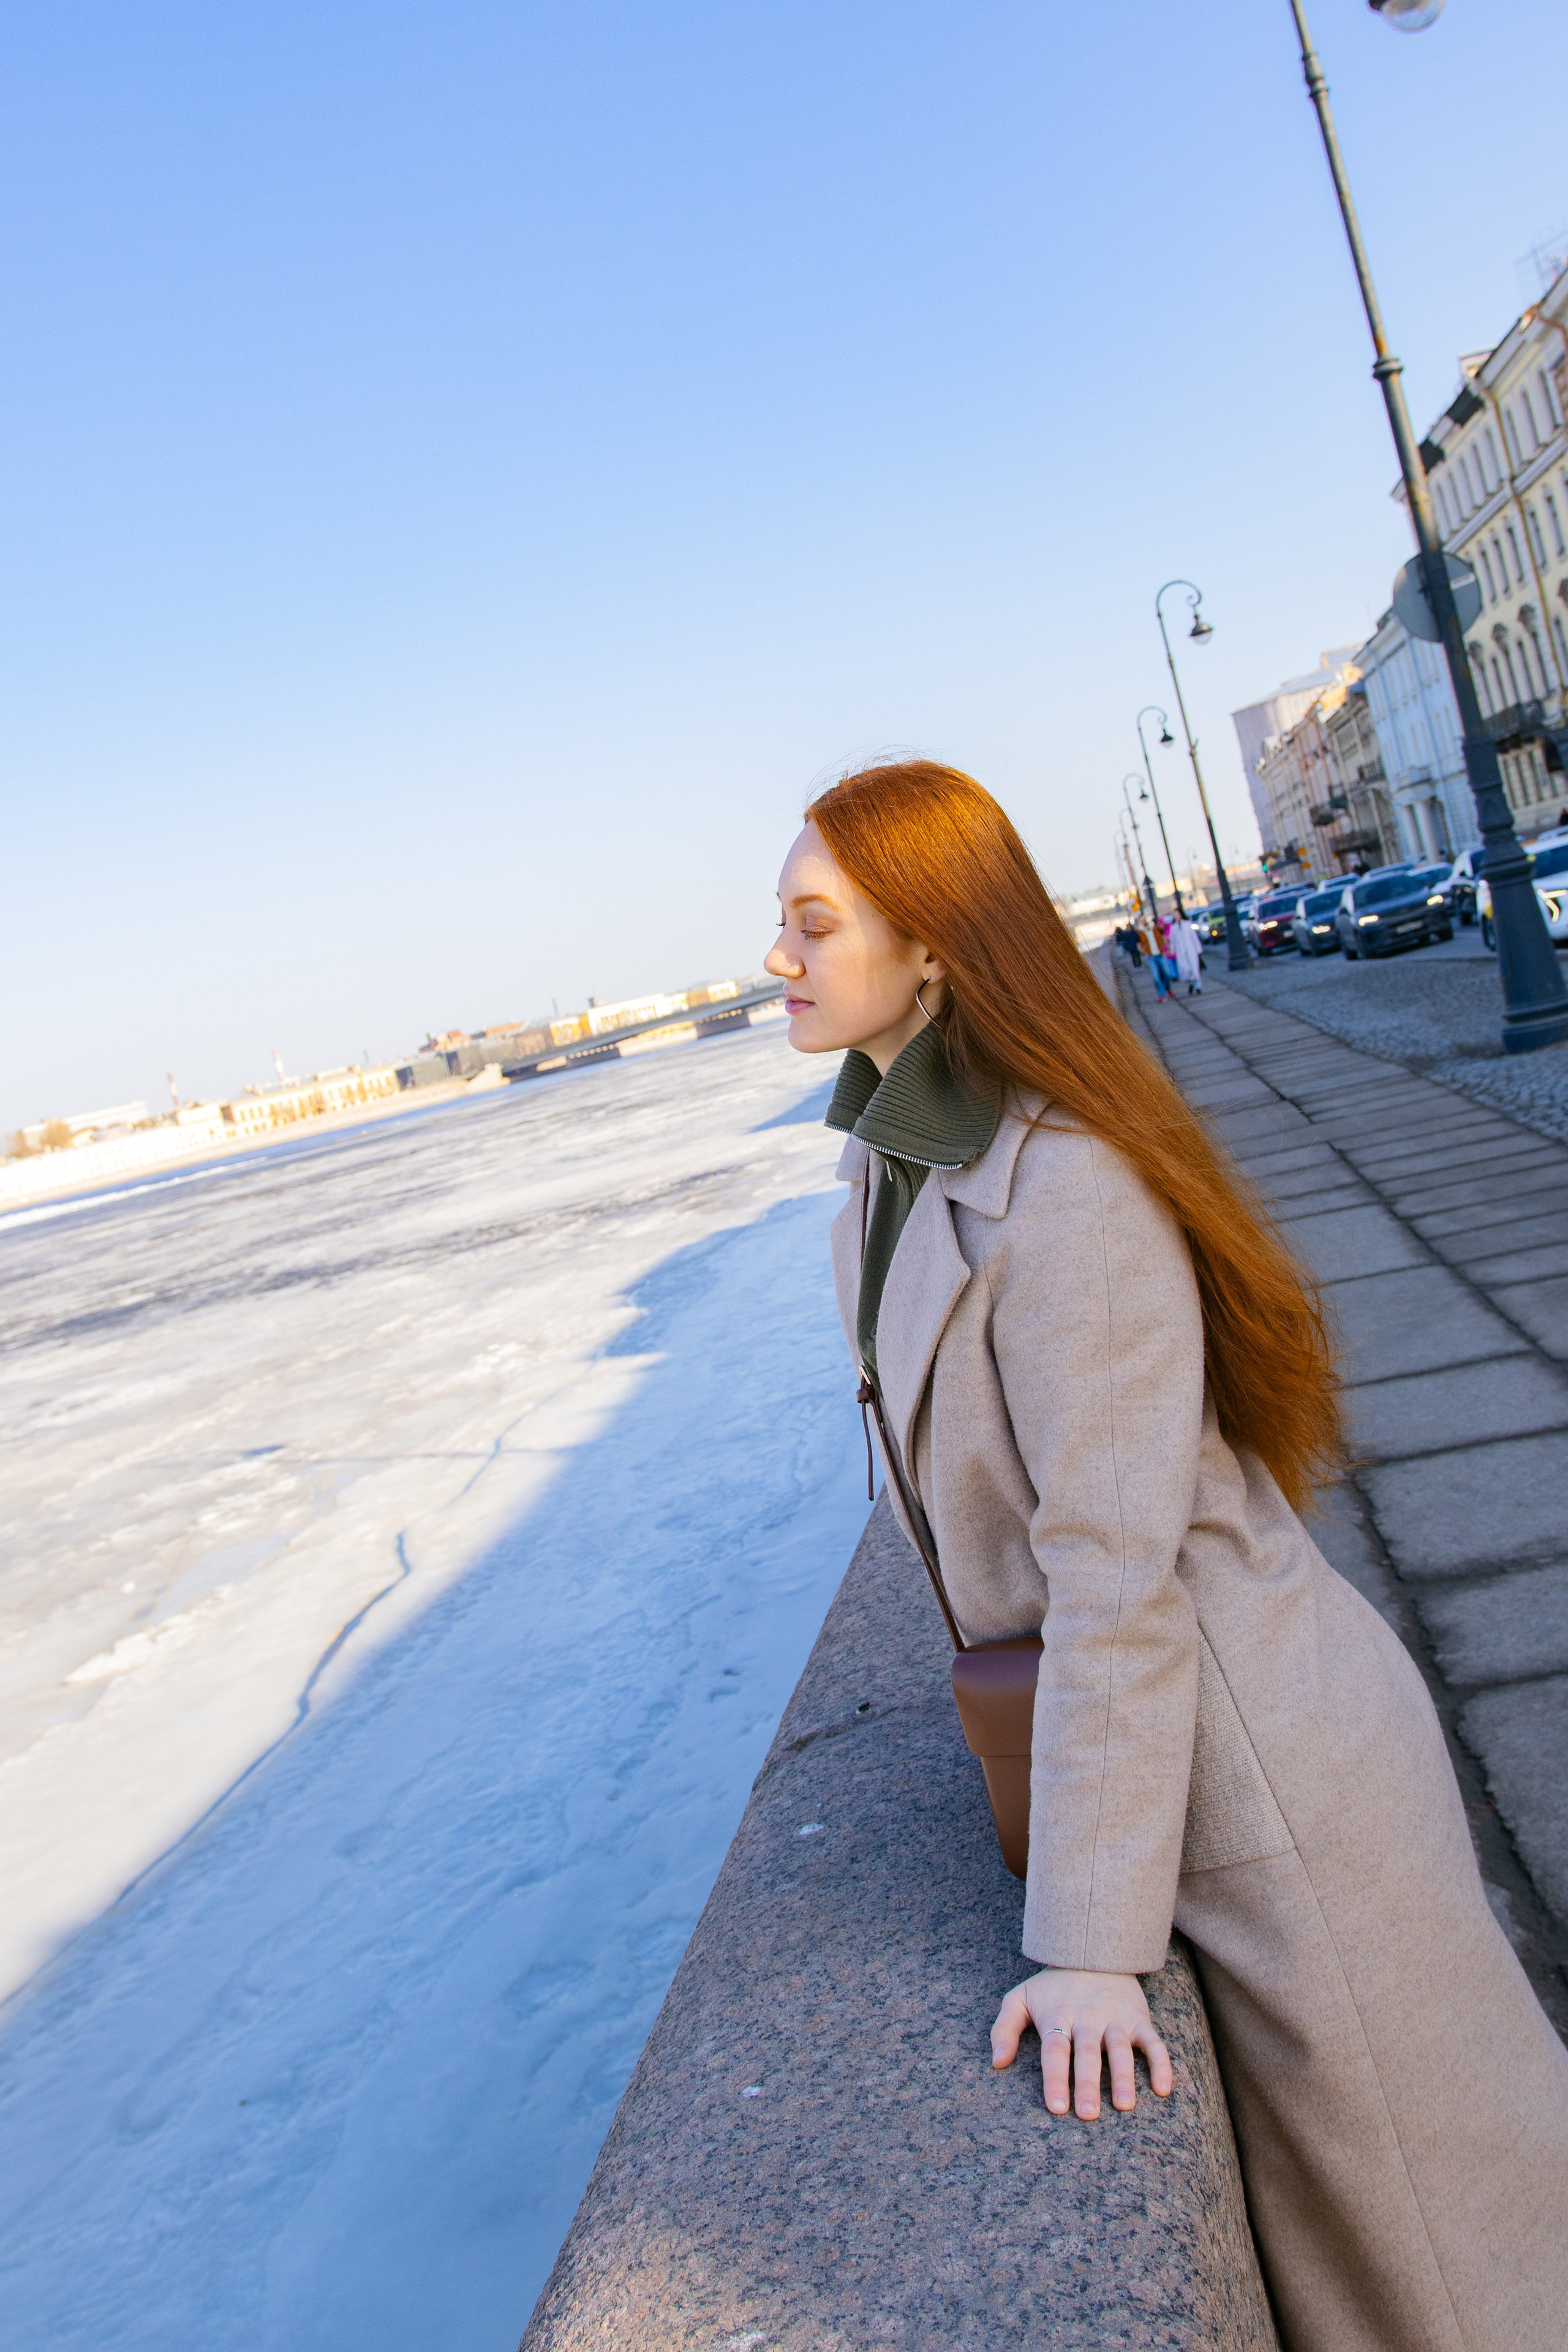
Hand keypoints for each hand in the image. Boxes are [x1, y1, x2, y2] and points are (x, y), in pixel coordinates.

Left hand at [990, 1967, 1172, 2118]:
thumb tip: (996, 2063)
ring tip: (1124, 2106)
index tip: (1056, 2107)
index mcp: (1058, 2015)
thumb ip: (1004, 2028)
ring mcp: (1115, 2018)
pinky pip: (1154, 2042)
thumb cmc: (1052, 1987)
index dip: (1055, 2078)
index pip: (1055, 2049)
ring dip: (1123, 2077)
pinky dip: (1161, 2064)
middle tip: (1088, 2114)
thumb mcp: (1020, 1998)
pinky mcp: (1139, 2020)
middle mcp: (1087, 2017)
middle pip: (1087, 2052)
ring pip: (1120, 2048)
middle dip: (1088, 2083)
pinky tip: (1162, 2089)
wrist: (1092, 1950)